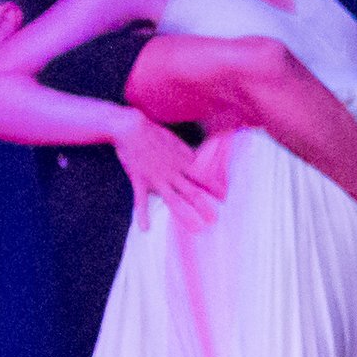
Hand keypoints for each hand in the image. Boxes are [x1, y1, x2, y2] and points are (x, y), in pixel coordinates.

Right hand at [110, 113, 221, 228]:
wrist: (131, 128)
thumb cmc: (153, 132)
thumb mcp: (175, 142)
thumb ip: (185, 154)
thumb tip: (197, 162)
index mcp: (183, 162)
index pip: (204, 177)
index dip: (215, 187)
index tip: (225, 196)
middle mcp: (173, 172)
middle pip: (193, 192)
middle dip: (204, 206)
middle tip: (215, 219)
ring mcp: (157, 178)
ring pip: (174, 200)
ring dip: (185, 215)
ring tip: (196, 228)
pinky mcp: (140, 180)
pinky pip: (141, 200)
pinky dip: (142, 215)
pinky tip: (145, 228)